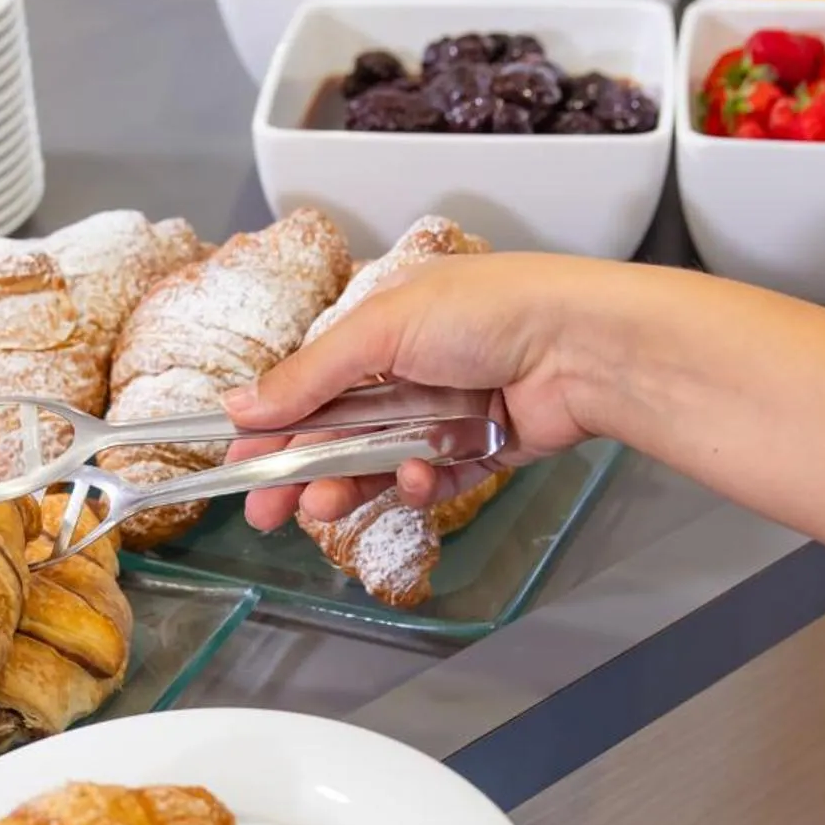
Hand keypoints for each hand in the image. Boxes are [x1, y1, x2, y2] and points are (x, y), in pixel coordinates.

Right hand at [224, 253, 620, 530]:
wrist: (585, 347)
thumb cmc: (488, 313)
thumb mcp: (380, 329)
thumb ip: (309, 375)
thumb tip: (239, 405)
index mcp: (383, 323)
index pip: (312, 382)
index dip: (274, 424)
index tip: (239, 462)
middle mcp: (412, 367)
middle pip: (338, 431)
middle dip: (298, 471)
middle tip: (263, 511)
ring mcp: (445, 410)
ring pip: (378, 462)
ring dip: (346, 485)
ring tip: (322, 508)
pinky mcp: (479, 449)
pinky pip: (432, 481)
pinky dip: (415, 486)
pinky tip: (413, 478)